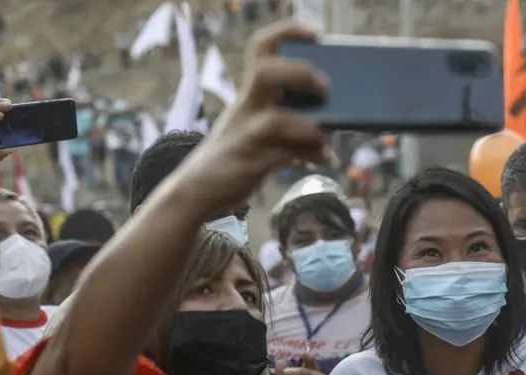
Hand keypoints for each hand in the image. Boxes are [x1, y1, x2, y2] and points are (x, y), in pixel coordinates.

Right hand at [175, 22, 329, 212]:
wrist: (197, 189)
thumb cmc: (234, 155)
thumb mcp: (255, 130)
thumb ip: (287, 123)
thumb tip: (329, 125)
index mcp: (248, 94)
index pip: (260, 49)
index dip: (287, 33)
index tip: (316, 34)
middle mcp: (244, 109)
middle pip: (264, 73)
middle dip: (299, 74)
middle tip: (326, 86)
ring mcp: (245, 136)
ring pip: (275, 121)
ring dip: (307, 128)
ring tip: (327, 138)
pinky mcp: (249, 163)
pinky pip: (282, 156)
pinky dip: (309, 156)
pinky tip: (326, 158)